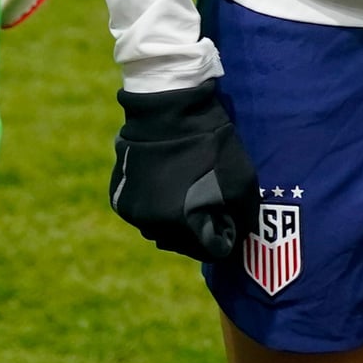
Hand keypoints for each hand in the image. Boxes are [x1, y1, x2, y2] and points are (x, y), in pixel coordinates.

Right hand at [111, 85, 260, 261]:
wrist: (169, 111)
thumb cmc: (211, 144)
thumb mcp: (243, 179)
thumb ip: (243, 214)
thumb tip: (240, 234)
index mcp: (179, 224)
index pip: (207, 250)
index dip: (223, 237)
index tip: (230, 220)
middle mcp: (150, 224)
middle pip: (181, 243)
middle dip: (200, 231)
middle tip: (215, 207)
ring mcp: (131, 212)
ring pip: (159, 230)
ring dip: (177, 221)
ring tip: (193, 195)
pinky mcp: (119, 198)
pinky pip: (143, 213)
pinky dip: (158, 207)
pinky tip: (172, 185)